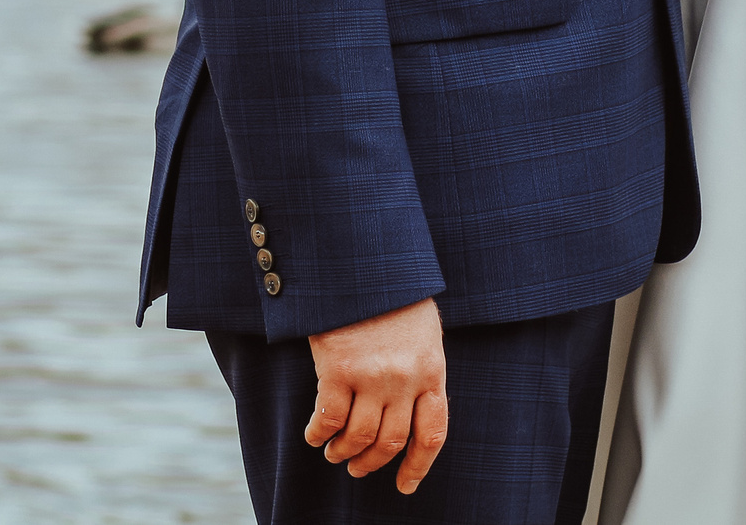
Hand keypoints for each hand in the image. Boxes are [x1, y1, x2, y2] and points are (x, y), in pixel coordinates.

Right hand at [305, 298, 448, 492]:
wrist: (364, 261)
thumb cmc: (392, 293)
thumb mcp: (422, 331)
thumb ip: (420, 368)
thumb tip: (411, 407)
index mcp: (431, 370)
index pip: (432, 434)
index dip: (418, 466)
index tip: (405, 485)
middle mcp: (406, 379)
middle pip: (391, 442)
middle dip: (371, 462)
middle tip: (356, 467)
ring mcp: (373, 376)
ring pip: (359, 437)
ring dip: (343, 452)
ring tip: (333, 453)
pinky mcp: (338, 368)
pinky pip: (328, 418)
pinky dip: (318, 433)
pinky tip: (313, 435)